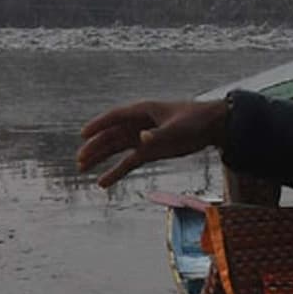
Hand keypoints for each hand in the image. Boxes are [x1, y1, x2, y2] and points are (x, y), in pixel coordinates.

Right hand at [75, 98, 228, 187]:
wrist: (213, 127)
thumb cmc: (195, 120)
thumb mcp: (177, 128)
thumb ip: (158, 135)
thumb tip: (142, 139)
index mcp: (143, 111)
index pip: (114, 117)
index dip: (98, 125)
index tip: (82, 134)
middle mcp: (139, 124)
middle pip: (111, 135)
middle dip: (95, 147)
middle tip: (79, 159)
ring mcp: (143, 138)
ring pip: (116, 149)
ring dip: (100, 158)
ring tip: (82, 168)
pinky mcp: (150, 151)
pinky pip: (128, 163)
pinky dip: (115, 171)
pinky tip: (103, 182)